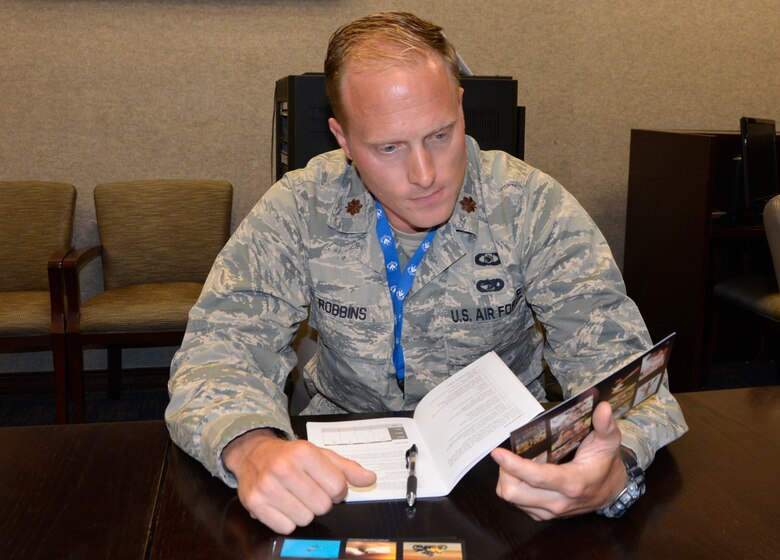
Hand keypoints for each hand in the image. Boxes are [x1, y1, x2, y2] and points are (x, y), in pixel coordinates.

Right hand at [222, 428, 375, 533]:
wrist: (253, 454)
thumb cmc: (291, 456)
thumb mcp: (321, 455)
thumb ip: (347, 468)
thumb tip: (371, 479)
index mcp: (304, 452)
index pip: (338, 487)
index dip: (337, 491)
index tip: (327, 485)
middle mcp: (284, 467)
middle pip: (322, 505)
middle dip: (320, 502)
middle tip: (309, 491)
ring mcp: (267, 486)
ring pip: (305, 519)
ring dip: (304, 512)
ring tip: (295, 497)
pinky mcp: (255, 503)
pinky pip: (285, 528)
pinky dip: (287, 521)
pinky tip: (282, 505)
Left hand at [490, 401, 626, 519]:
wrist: (611, 491)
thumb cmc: (605, 463)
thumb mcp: (609, 441)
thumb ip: (605, 425)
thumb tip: (604, 408)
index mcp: (573, 483)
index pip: (536, 477)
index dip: (513, 465)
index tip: (497, 452)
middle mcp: (559, 501)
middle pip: (514, 492)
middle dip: (504, 471)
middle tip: (508, 455)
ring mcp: (550, 511)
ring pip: (512, 499)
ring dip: (506, 479)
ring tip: (514, 463)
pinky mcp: (544, 515)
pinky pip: (517, 504)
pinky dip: (514, 488)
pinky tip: (521, 475)